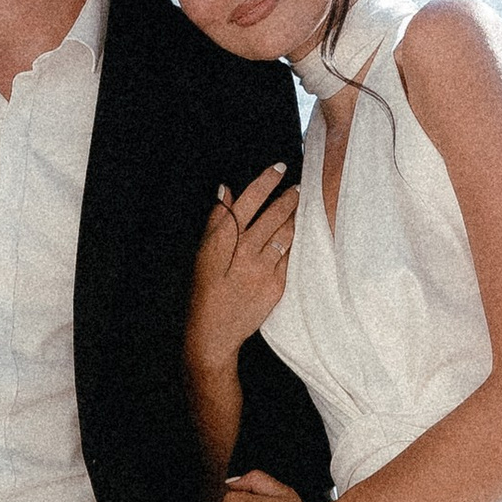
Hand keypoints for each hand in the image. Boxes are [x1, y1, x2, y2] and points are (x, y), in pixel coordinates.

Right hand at [187, 165, 297, 364]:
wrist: (214, 333)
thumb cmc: (206, 290)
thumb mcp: (203, 254)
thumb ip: (217, 221)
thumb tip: (225, 190)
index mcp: (223, 242)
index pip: (248, 203)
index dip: (265, 182)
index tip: (279, 168)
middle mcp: (245, 253)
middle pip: (273, 216)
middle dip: (288, 198)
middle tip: (297, 187)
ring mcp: (263, 270)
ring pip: (286, 234)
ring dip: (294, 218)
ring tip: (298, 207)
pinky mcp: (276, 286)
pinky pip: (289, 257)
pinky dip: (293, 243)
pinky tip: (296, 235)